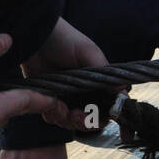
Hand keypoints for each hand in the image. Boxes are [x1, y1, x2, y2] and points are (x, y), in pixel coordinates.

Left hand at [24, 17, 120, 131]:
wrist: (35, 37)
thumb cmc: (65, 39)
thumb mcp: (88, 52)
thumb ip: (104, 72)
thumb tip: (123, 90)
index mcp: (99, 82)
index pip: (110, 105)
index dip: (108, 116)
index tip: (103, 121)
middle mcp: (85, 92)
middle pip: (91, 119)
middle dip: (85, 122)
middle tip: (76, 115)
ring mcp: (67, 96)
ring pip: (71, 122)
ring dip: (67, 120)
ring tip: (60, 108)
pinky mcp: (49, 98)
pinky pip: (53, 117)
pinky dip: (53, 115)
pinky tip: (51, 104)